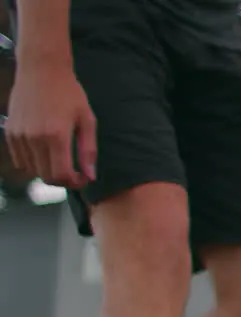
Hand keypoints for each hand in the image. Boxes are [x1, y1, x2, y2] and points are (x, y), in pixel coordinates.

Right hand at [5, 63, 96, 188]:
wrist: (41, 69)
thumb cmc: (69, 93)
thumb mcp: (87, 119)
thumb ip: (88, 150)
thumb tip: (90, 175)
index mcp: (56, 136)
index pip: (61, 175)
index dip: (74, 183)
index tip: (83, 178)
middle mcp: (34, 138)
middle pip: (46, 176)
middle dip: (62, 180)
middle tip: (74, 173)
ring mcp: (19, 135)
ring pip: (32, 170)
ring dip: (47, 171)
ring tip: (60, 161)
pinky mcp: (10, 131)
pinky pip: (20, 159)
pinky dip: (33, 163)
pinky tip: (45, 153)